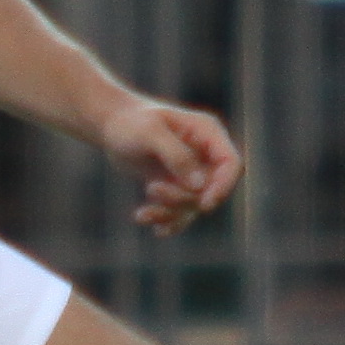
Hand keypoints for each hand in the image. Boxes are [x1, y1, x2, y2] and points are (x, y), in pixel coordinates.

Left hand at [97, 98, 242, 234]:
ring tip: (142, 213)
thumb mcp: (150, 133)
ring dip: (170, 213)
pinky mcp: (179, 186)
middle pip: (212, 190)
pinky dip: (165, 221)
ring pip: (195, 205)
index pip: (231, 163)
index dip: (223, 186)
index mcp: (207, 133)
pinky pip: (181, 212)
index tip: (204, 204)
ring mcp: (194, 172)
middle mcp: (206, 154)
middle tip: (152, 188)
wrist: (112, 127)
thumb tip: (200, 185)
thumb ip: (176, 155)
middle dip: (183, 198)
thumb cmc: (130, 123)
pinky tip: (146, 221)